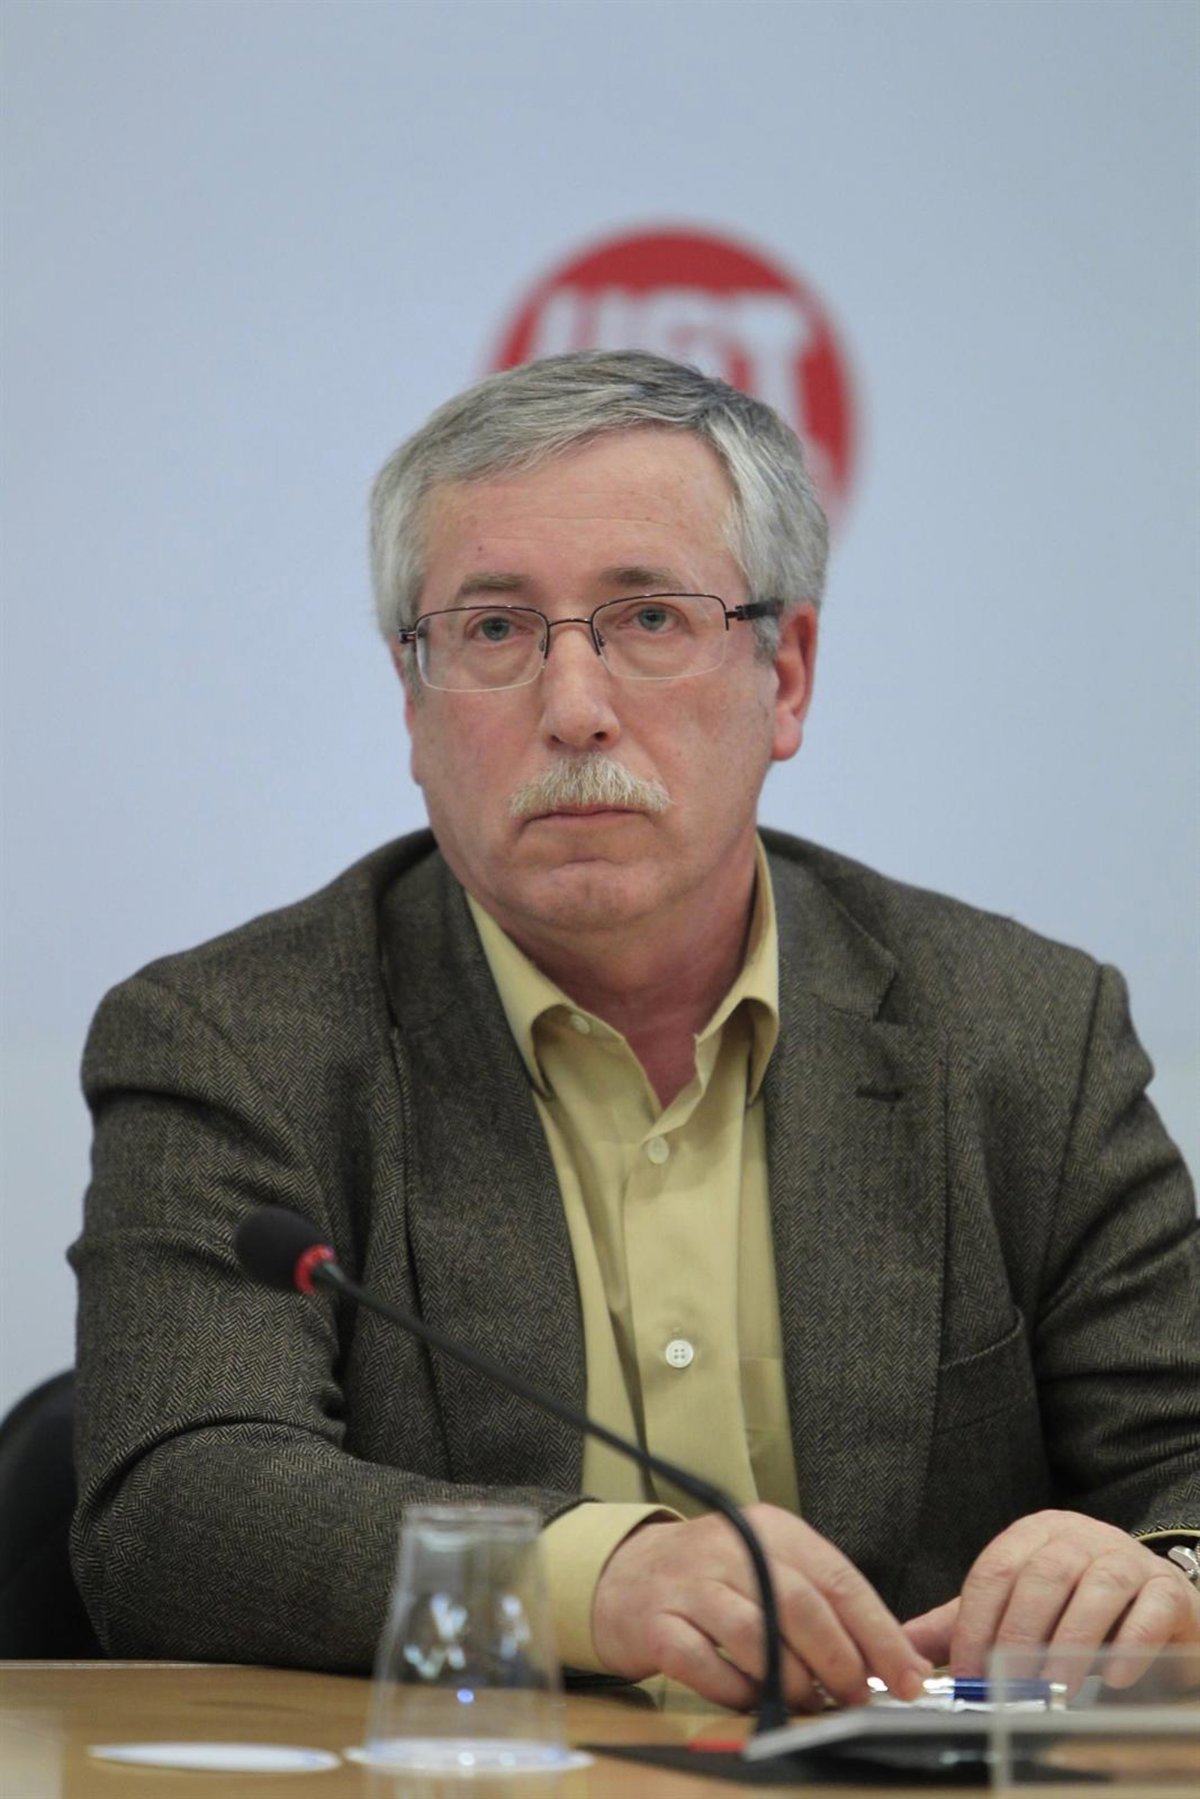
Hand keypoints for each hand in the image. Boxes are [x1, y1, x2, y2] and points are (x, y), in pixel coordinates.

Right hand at [591, 1504, 930, 1710]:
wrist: (624, 1575)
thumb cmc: (714, 1578)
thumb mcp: (770, 1568)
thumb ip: (826, 1606)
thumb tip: (895, 1662)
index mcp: (770, 1529)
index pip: (837, 1578)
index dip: (878, 1633)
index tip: (907, 1676)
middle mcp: (730, 1548)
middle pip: (799, 1605)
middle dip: (839, 1660)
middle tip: (856, 1696)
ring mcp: (689, 1584)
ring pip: (755, 1635)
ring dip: (792, 1681)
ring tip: (806, 1701)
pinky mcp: (656, 1624)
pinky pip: (706, 1666)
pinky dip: (737, 1691)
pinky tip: (750, 1697)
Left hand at [903, 1510, 1199, 1688]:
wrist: (1152, 1599)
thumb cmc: (1073, 1605)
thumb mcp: (1016, 1607)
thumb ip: (963, 1625)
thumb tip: (899, 1646)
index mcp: (1033, 1535)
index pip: (995, 1572)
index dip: (976, 1625)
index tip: (968, 1676)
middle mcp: (1078, 1537)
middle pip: (1042, 1577)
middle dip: (1020, 1636)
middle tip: (1010, 1687)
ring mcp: (1125, 1558)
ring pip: (1095, 1588)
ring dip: (1072, 1641)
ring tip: (1057, 1689)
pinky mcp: (1167, 1588)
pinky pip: (1150, 1609)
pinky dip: (1131, 1643)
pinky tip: (1113, 1677)